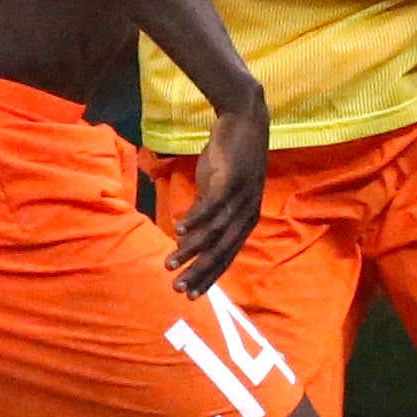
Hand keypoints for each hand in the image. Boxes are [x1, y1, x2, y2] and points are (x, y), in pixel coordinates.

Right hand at [168, 102, 267, 295]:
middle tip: (178, 288)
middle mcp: (246, 214)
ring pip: (214, 233)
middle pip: (221, 251)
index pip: (227, 256)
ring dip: (191, 250)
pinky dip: (194, 220)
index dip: (208, 276)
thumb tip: (186, 235)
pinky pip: (210, 206)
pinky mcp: (229, 181)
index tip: (190, 294)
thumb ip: (207, 213)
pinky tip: (177, 229)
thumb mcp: (219, 190)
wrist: (244, 122)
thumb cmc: (229, 157)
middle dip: (198, 272)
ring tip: (170, 261)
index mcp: (246, 220)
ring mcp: (239, 198)